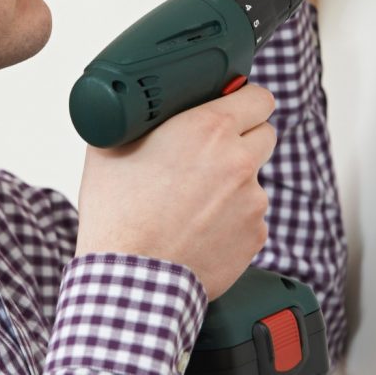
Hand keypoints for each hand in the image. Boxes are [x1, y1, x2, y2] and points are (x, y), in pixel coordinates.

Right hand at [74, 84, 276, 299]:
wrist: (130, 278)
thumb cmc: (119, 216)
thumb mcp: (111, 148)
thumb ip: (137, 119)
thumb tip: (139, 110)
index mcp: (208, 129)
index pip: (258, 97)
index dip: (245, 99)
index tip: (237, 106)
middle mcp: (238, 161)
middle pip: (264, 134)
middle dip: (243, 139)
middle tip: (211, 153)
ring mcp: (252, 200)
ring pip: (254, 179)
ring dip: (234, 183)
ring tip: (193, 201)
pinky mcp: (255, 235)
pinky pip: (250, 216)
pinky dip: (232, 219)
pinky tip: (200, 227)